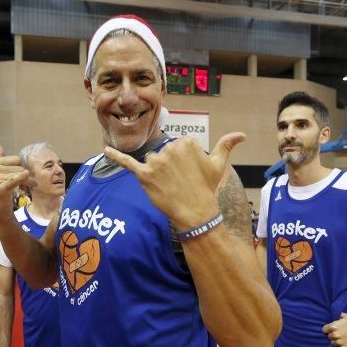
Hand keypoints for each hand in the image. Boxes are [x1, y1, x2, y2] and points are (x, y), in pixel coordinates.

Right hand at [0, 144, 32, 220]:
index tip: (23, 174)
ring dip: (27, 181)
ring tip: (25, 187)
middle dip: (25, 175)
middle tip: (26, 183)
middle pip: (19, 167)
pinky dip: (21, 178)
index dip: (21, 167)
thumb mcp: (0, 171)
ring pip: (20, 174)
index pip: (16, 159)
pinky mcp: (0, 188)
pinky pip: (14, 180)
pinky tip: (27, 177)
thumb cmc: (1, 188)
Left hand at [103, 133, 245, 230]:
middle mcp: (171, 148)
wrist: (195, 213)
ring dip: (156, 172)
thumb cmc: (206, 188)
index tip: (189, 173)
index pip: (177, 146)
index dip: (182, 161)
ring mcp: (157, 162)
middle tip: (179, 182)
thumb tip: (242, 134)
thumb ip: (227, 145)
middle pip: (163, 153)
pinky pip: (127, 163)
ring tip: (168, 186)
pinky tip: (105, 149)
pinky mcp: (144, 175)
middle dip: (169, 167)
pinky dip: (115, 156)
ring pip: (151, 161)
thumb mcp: (218, 165)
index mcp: (187, 142)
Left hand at [322, 313, 346, 346]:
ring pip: (332, 343)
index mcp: (333, 326)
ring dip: (336, 341)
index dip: (327, 329)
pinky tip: (344, 343)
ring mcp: (338, 342)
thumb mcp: (346, 317)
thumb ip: (338, 316)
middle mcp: (334, 335)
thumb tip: (333, 315)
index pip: (324, 329)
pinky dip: (340, 346)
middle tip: (338, 334)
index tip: (331, 330)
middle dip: (332, 335)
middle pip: (329, 336)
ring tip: (341, 339)